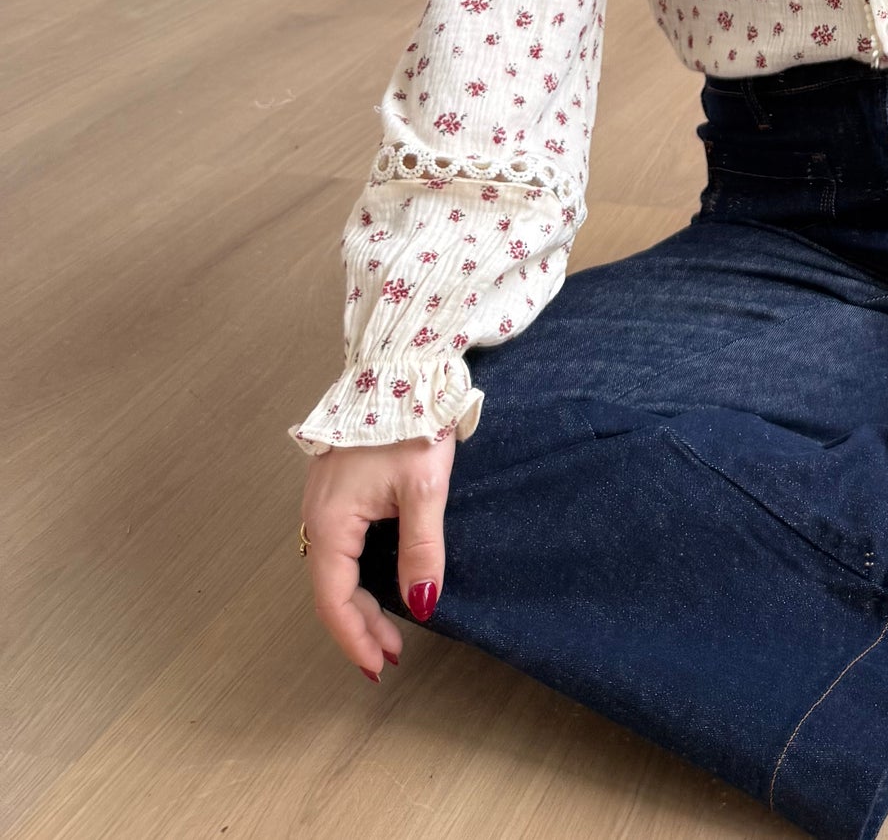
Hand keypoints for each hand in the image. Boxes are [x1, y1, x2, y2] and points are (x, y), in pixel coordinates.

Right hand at [302, 433, 453, 678]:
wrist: (402, 366)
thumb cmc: (411, 420)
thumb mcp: (424, 488)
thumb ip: (421, 548)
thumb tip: (421, 604)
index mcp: (331, 520)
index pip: (334, 599)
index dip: (355, 637)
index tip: (380, 665)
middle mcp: (318, 515)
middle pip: (331, 588)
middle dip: (359, 625)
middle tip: (391, 654)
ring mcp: (324, 500)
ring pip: (334, 568)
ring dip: (357, 601)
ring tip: (387, 628)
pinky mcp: (337, 488)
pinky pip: (340, 545)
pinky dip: (357, 573)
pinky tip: (379, 580)